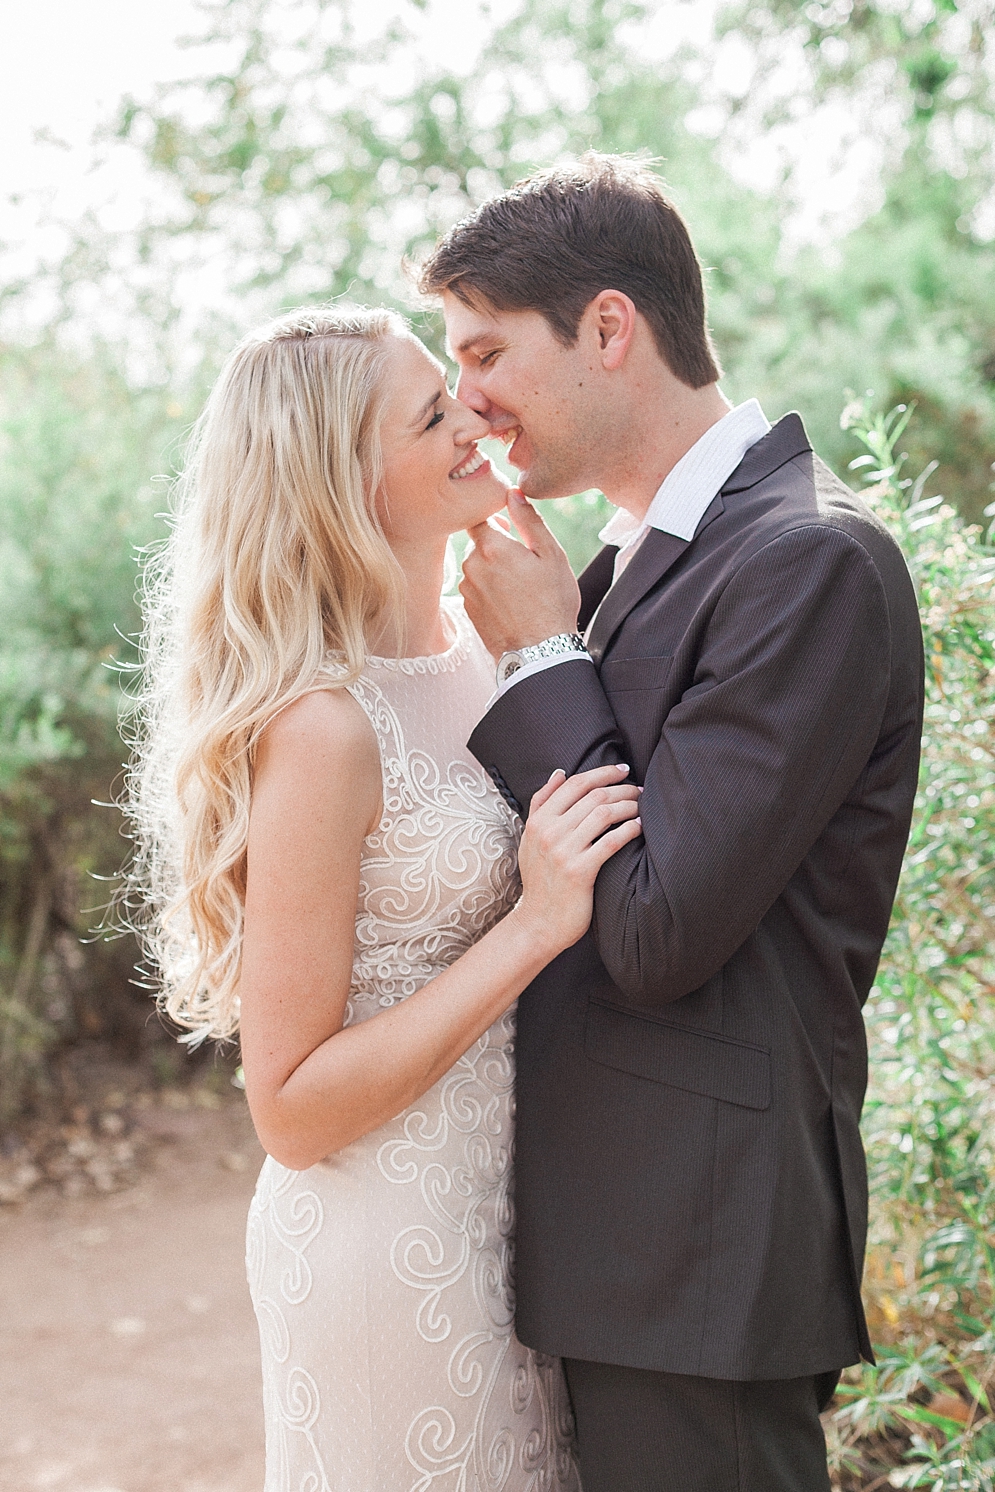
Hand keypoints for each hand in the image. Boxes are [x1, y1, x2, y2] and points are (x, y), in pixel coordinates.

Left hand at [461, 489, 581, 657]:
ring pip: (476, 566)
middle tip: (523, 561)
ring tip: (519, 586)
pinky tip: (510, 601)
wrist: (539, 652)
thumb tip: (513, 493)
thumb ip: (529, 520)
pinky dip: (489, 588)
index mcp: (491, 547)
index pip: (479, 518)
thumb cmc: (552, 603)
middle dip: (496, 546)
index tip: (509, 526)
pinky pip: (475, 587)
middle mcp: (471, 566)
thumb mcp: (551, 555)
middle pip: (477, 543)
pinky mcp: (467, 608)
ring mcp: (466, 589)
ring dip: (492, 568)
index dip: (494, 518)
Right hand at [514, 764, 641, 955]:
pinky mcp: (580, 871)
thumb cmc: (540, 880)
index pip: (574, 784)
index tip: (623, 770)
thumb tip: (559, 773)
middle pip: (593, 796)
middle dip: (621, 788)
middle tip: (638, 789)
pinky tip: (639, 828)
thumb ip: (541, 804)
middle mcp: (549, 832)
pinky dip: (629, 830)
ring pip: (604, 814)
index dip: (602, 772)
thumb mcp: (530, 839)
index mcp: (538, 821)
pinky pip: (611, 841)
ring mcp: (564, 852)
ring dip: (628, 806)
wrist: (538, 923)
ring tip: (641, 807)